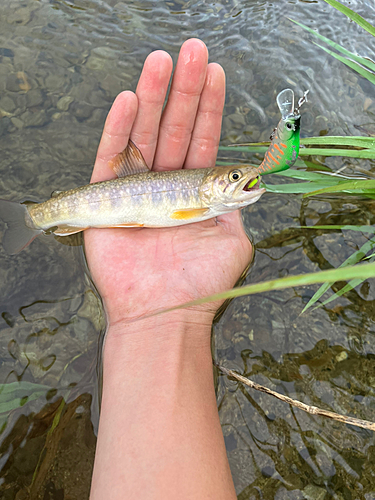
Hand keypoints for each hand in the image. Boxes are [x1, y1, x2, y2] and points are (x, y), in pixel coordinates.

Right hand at [84, 39, 251, 329]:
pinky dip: (117, 129)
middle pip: (174, 128)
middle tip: (191, 51)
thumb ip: (239, 205)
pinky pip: (110, 158)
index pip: (202, 139)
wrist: (162, 313)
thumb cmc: (200, 282)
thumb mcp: (234, 240)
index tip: (215, 72)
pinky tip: (127, 100)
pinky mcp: (106, 199)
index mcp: (195, 190)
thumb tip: (254, 179)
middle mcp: (166, 183)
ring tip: (161, 60)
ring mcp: (136, 188)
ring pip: (142, 134)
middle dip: (184, 90)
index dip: (209, 107)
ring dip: (151, 97)